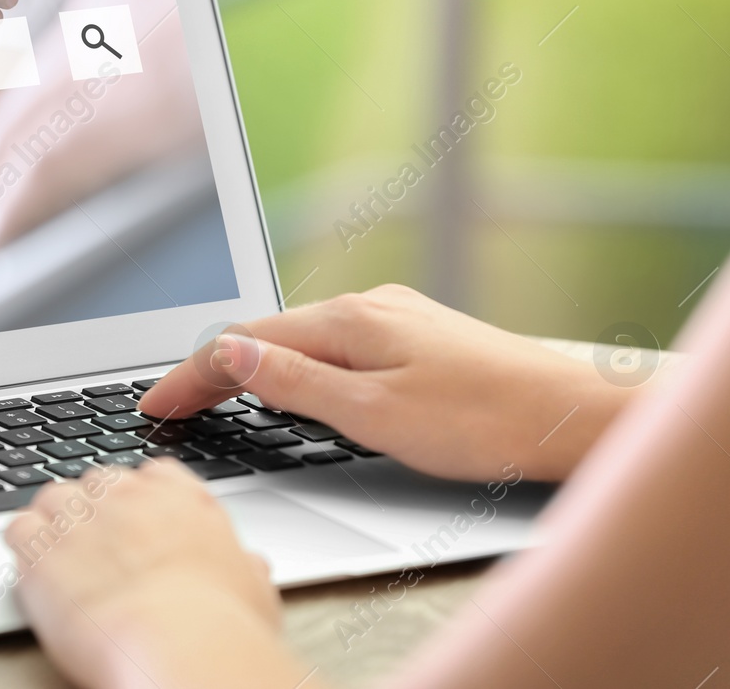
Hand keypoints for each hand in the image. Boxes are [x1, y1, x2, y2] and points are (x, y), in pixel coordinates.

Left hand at [7, 460, 304, 688]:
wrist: (179, 644)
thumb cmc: (221, 626)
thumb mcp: (253, 589)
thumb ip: (243, 567)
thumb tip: (251, 567)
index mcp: (181, 498)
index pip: (152, 474)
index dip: (140, 500)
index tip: (138, 523)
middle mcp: (127, 497)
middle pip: (98, 482)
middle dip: (95, 509)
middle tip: (98, 549)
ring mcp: (80, 516)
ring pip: (53, 498)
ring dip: (54, 523)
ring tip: (61, 559)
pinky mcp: (39, 547)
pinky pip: (18, 529)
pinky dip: (22, 546)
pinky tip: (33, 569)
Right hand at [138, 284, 639, 481]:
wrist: (576, 415)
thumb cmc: (486, 422)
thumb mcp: (375, 416)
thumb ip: (297, 383)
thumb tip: (231, 352)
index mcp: (348, 321)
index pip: (243, 342)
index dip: (191, 377)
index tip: (154, 406)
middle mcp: (368, 307)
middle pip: (266, 332)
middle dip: (210, 368)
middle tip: (169, 406)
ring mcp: (395, 318)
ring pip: (301, 337)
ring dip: (251, 364)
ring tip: (212, 395)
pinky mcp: (417, 338)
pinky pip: (334, 345)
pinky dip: (293, 364)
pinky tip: (291, 384)